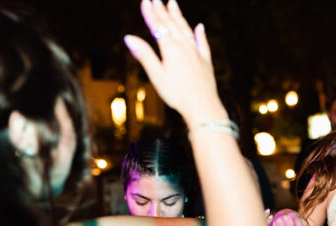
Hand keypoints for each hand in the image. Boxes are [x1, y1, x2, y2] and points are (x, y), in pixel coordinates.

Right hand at [124, 0, 225, 126]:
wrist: (203, 106)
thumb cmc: (177, 95)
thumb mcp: (156, 76)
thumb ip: (144, 55)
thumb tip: (129, 38)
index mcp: (171, 49)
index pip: (158, 27)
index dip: (150, 14)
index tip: (145, 2)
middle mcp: (185, 47)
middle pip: (172, 25)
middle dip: (162, 11)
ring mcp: (197, 53)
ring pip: (186, 30)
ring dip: (179, 16)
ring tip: (173, 3)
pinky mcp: (206, 62)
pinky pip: (202, 43)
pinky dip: (200, 34)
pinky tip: (199, 27)